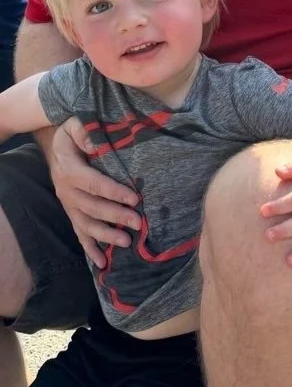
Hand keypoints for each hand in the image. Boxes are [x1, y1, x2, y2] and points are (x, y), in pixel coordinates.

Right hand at [47, 119, 139, 266]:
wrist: (59, 143)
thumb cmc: (75, 132)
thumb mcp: (77, 123)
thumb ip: (86, 131)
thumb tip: (95, 142)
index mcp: (68, 167)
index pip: (92, 182)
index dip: (112, 191)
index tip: (135, 198)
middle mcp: (65, 189)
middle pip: (91, 206)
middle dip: (115, 216)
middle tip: (138, 223)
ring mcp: (68, 203)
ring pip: (85, 224)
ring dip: (105, 235)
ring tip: (126, 242)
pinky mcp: (72, 212)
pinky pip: (79, 233)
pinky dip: (90, 249)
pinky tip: (102, 263)